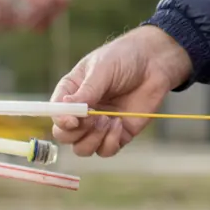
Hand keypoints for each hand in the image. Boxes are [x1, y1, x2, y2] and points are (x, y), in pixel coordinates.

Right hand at [50, 25, 192, 157]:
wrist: (154, 62)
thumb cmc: (125, 58)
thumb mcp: (102, 68)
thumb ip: (87, 90)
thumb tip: (66, 106)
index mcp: (71, 93)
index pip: (55, 114)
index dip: (61, 121)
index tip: (74, 120)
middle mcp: (82, 112)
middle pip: (65, 136)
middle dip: (76, 132)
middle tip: (94, 118)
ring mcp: (99, 125)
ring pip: (83, 148)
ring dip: (93, 139)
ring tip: (108, 119)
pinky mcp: (119, 134)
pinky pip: (106, 150)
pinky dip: (110, 142)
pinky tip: (119, 123)